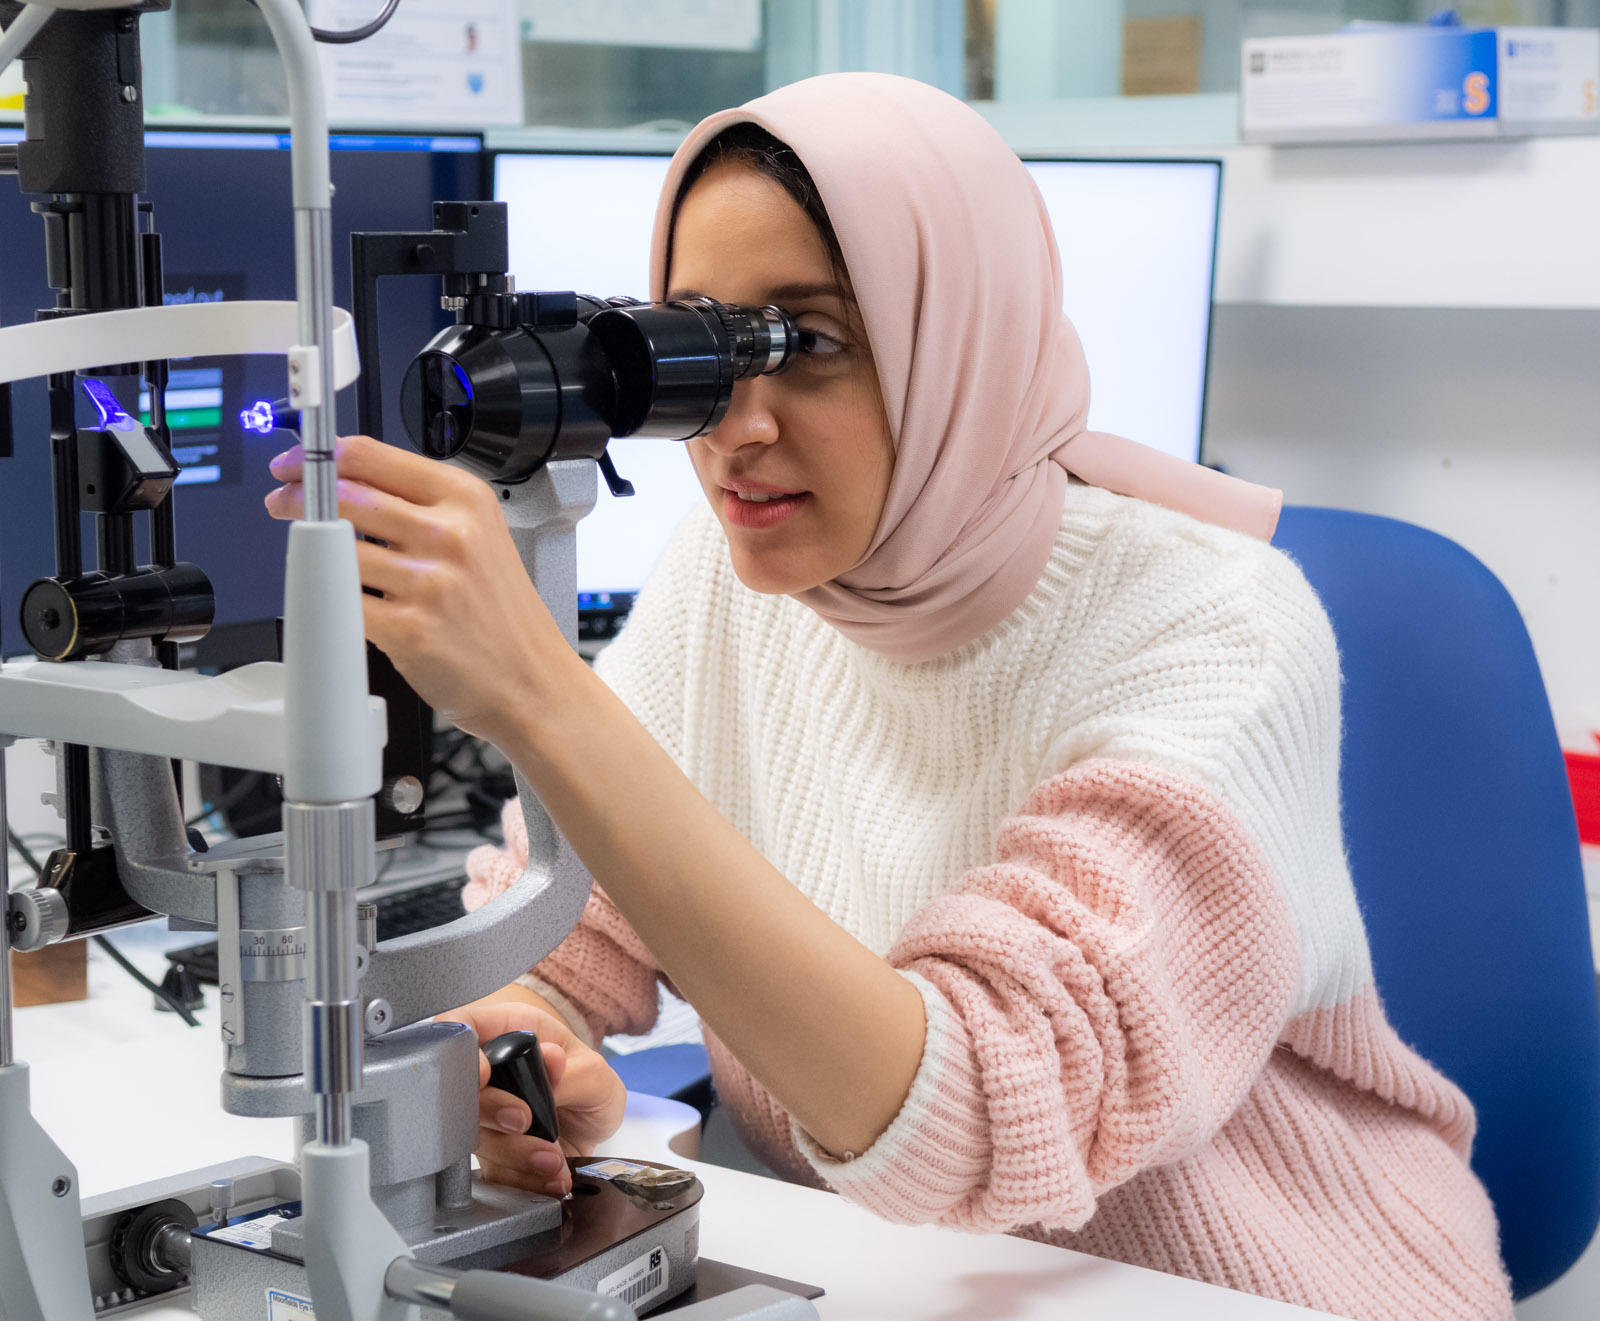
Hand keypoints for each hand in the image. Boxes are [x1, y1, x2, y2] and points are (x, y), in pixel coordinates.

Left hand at [263, 436, 571, 743]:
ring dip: (314, 553)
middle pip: (346, 496)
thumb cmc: (501, 613)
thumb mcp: (479, 536)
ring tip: (319, 561)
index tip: (294, 465)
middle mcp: (450, 534)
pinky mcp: (409, 629)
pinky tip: (337, 601)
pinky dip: (329, 600)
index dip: (318, 457)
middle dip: (298, 497)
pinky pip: (342, 603)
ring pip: (336, 550)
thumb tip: (343, 485)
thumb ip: (419, 505)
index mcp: (465, 499)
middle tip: (284, 504)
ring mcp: (429, 582)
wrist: (531, 679)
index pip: (371, 456)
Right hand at [437, 1001, 626, 1197]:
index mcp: (507, 1032)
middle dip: (491, 1110)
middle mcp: (489, 1072)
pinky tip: (551, 1178)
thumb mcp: (595, 1072)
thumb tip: (550, 1063)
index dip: (463, 1050)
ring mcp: (485, 1115)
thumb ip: (573, 1071)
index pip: (464, 1026)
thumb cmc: (588, 1080)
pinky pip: (494, 1173)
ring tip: (552, 1159)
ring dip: (514, 1153)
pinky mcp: (491, 1153)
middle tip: (524, 1120)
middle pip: (460, 1089)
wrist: (592, 1123)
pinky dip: (523, 1180)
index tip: (483, 1073)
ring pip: (475, 1136)